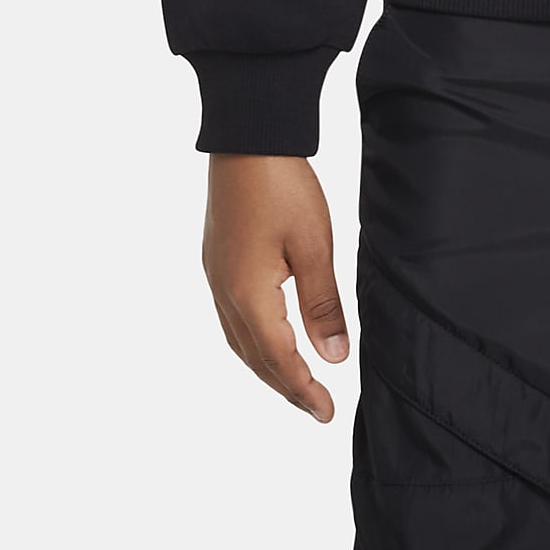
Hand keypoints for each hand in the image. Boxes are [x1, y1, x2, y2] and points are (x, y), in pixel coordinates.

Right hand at [201, 153, 351, 421]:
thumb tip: (334, 356)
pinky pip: (232, 317)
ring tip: (296, 381)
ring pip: (239, 339)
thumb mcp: (314, 245)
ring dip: (267, 365)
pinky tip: (269, 337)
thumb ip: (322, 304)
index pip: (278, 359)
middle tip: (315, 407)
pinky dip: (254, 340)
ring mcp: (215, 276)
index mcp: (248, 294)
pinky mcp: (216, 259)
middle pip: (254, 357)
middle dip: (285, 386)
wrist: (246, 136)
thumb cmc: (282, 185)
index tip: (327, 413)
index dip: (303, 389)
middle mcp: (224, 292)